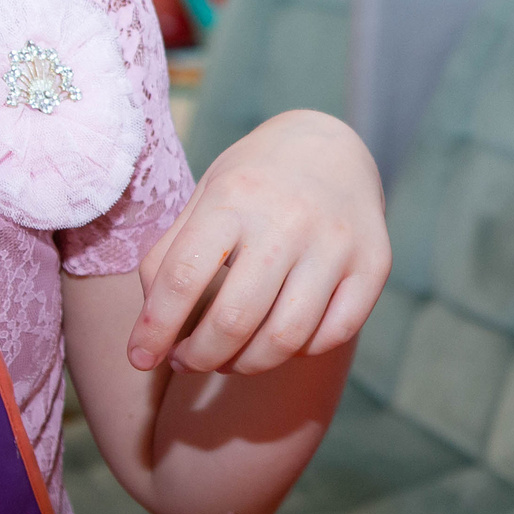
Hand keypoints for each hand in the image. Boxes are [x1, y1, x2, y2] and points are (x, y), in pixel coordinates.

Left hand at [128, 110, 389, 373]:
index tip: (139, 357)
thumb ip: (169, 258)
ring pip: (287, 338)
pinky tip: (281, 339)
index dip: (155, 329)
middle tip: (188, 361)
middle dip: (201, 357)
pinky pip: (333, 335)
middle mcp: (289, 220)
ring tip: (229, 360)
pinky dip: (300, 352)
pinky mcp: (374, 265)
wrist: (334, 148)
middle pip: (236, 319)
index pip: (184, 277)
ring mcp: (338, 244)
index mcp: (234, 198)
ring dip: (247, 365)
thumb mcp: (204, 200)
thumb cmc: (254, 184)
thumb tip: (153, 330)